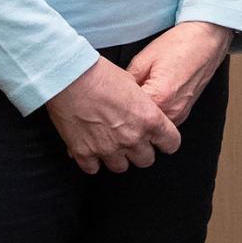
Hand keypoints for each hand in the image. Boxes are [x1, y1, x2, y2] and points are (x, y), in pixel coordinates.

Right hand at [44, 58, 181, 174]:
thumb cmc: (99, 73)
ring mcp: (109, 149)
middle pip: (146, 160)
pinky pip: (94, 169)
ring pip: (121, 167)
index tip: (160, 140)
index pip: (171, 143)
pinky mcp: (85, 154)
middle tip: (131, 139)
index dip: (166, 141)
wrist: (70, 76)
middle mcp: (132, 138)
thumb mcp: (132, 82)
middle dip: (140, 150)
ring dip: (117, 157)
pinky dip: (92, 160)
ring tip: (109, 143)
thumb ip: (141, 103)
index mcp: (149, 119)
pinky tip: (90, 147)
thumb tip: (140, 107)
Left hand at [125, 21, 230, 124]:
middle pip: (141, 124)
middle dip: (129, 114)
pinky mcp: (184, 113)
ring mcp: (180, 115)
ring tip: (138, 96)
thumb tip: (116, 95)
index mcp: (159, 98)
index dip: (118, 107)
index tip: (111, 99)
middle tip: (121, 99)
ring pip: (153, 126)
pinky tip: (151, 97)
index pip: (129, 115)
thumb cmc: (178, 45)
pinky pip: (164, 120)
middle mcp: (172, 112)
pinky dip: (155, 113)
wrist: (206, 40)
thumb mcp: (143, 59)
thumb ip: (127, 82)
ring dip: (143, 116)